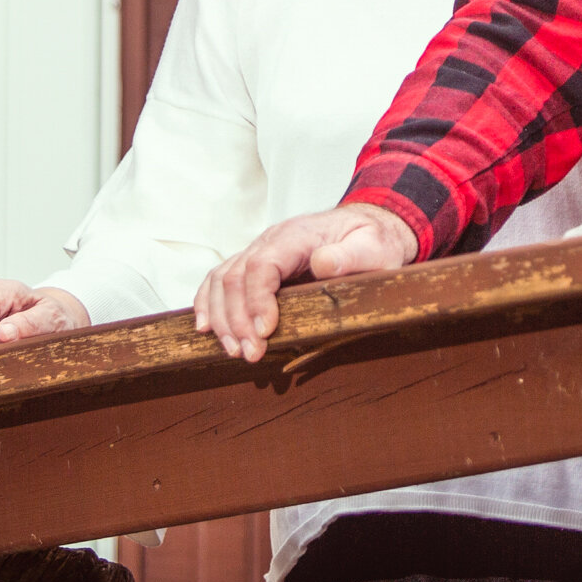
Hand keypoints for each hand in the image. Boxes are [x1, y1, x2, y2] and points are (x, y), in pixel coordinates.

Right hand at [195, 204, 418, 361]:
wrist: (366, 227)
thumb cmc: (372, 240)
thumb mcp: (374, 247)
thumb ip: (350, 255)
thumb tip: (322, 263)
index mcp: (296, 236)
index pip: (262, 265)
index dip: (257, 300)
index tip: (265, 332)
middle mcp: (270, 241)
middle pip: (236, 276)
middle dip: (237, 319)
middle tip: (251, 354)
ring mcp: (260, 251)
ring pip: (222, 279)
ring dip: (222, 318)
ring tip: (234, 350)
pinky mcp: (256, 264)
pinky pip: (221, 279)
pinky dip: (209, 302)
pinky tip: (207, 327)